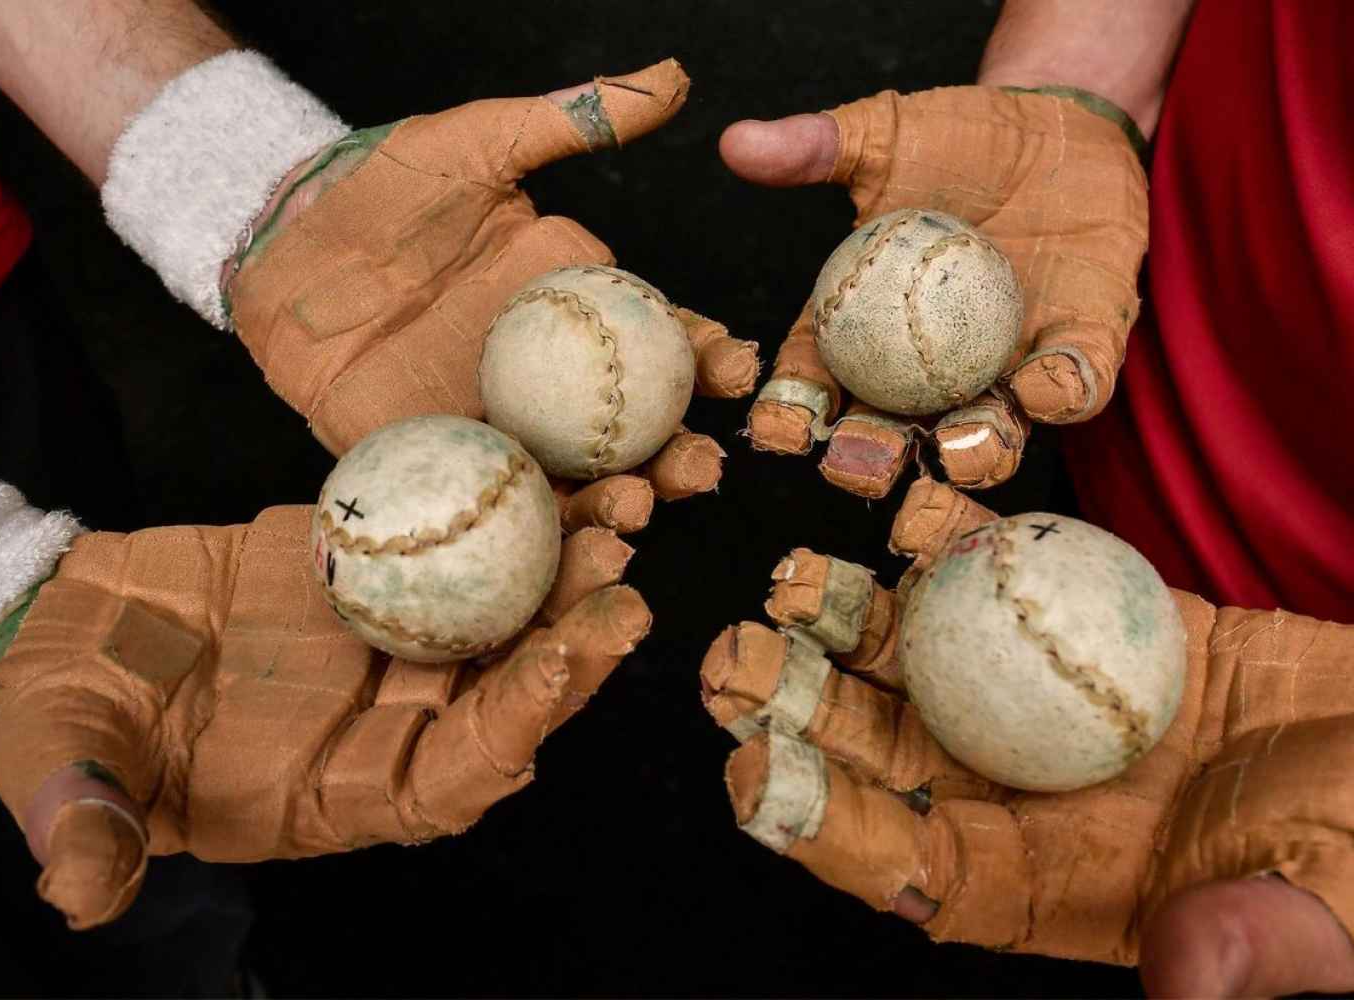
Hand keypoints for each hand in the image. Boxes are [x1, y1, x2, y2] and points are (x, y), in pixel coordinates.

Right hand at [0, 505, 647, 928]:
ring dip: (565, 575)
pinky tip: (559, 468)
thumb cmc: (62, 712)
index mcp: (333, 793)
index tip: (550, 670)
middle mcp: (384, 727)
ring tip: (621, 513)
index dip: (503, 735)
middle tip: (624, 588)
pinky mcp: (380, 574)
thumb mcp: (61, 760)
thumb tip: (78, 895)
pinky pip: (459, 547)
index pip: (445, 783)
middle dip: (572, 652)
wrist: (66, 624)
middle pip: (505, 699)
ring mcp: (390, 648)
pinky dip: (511, 513)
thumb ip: (85, 820)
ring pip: (503, 620)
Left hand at [225, 60, 757, 522]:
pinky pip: (481, 507)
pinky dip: (520, 535)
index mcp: (574, 312)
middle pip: (627, 434)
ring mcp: (489, 426)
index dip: (704, 362)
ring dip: (610, 509)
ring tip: (635, 516)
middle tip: (697, 472)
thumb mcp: (481, 142)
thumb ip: (574, 118)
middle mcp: (543, 380)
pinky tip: (551, 547)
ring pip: (565, 483)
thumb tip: (674, 79)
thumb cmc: (387, 183)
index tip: (737, 375)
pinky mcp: (429, 462)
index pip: (658, 342)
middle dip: (674, 461)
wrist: (284, 233)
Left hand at [700, 478, 1353, 995]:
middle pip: (881, 755)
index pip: (913, 867)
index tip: (754, 782)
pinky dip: (959, 542)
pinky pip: (1006, 577)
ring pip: (920, 663)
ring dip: (850, 622)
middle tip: (730, 659)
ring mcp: (1044, 700)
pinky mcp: (1083, 622)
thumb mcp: (1337, 904)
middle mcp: (1021, 790)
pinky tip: (908, 507)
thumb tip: (1187, 984)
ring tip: (795, 580)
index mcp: (1048, 881)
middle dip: (797, 710)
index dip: (830, 831)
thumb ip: (1261, 946)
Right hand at [721, 87, 1145, 496]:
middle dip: (870, 463)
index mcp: (863, 334)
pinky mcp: (1078, 356)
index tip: (780, 427)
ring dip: (972, 453)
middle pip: (890, 437)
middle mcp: (928, 372)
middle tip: (857, 460)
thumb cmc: (956, 138)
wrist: (1056, 124)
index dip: (790, 416)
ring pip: (985, 438)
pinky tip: (1041, 384)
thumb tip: (734, 142)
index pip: (812, 385)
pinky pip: (1073, 389)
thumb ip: (813, 148)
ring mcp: (1002, 373)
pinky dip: (1057, 395)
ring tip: (957, 443)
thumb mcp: (882, 138)